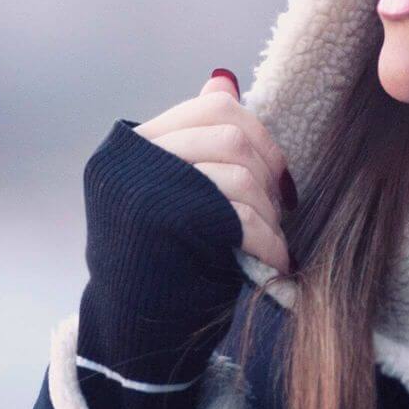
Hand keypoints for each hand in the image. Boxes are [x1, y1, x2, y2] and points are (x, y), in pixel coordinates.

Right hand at [131, 70, 296, 274]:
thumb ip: (192, 139)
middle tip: (279, 208)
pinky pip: (242, 216)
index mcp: (130, 147)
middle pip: (232, 136)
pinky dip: (270, 241)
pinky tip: (275, 259)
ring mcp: (147, 189)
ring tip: (272, 238)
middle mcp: (131, 161)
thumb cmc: (158, 259)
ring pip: (240, 174)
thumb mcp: (168, 190)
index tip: (272, 172)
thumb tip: (223, 78)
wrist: (131, 330)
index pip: (212, 108)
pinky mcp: (169, 224)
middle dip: (267, 173)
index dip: (257, 134)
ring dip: (269, 212)